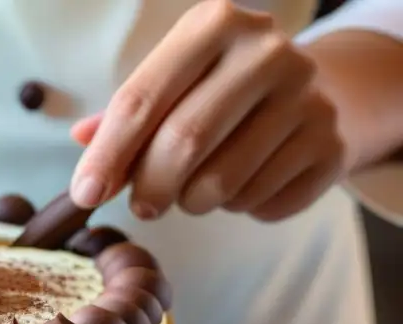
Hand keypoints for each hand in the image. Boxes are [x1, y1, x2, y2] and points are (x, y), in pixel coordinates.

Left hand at [69, 0, 344, 222]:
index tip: (84, 195)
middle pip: (183, 142)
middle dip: (149, 188)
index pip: (141, 99)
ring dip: (193, 202)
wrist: (310, 95)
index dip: (107, 155)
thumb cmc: (218, 93)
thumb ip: (122, 121)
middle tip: (142, 207)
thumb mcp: (169, 87)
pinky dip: (239, 208)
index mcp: (214, 25)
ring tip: (197, 187)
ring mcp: (307, 98)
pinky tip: (245, 184)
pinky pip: (259, 204)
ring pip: (220, 183)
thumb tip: (83, 150)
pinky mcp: (329, 146)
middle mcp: (266, 52)